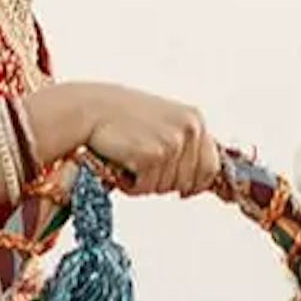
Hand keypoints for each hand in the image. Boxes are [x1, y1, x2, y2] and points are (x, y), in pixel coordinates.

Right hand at [42, 82, 220, 198]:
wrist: (89, 109)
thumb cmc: (121, 117)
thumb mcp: (163, 122)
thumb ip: (183, 144)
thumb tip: (198, 179)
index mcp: (194, 119)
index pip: (210, 167)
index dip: (195, 184)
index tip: (184, 192)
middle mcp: (189, 129)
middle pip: (187, 182)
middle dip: (164, 182)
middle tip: (140, 165)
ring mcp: (172, 142)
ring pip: (165, 187)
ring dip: (144, 182)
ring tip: (128, 159)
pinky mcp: (153, 155)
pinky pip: (145, 188)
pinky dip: (130, 184)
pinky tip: (121, 163)